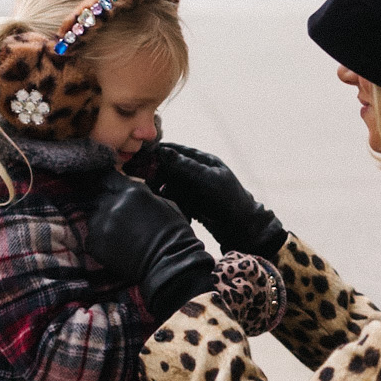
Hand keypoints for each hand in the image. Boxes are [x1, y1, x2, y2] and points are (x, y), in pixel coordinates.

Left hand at [86, 175, 216, 323]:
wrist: (170, 264)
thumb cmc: (175, 235)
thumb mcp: (166, 205)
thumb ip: (145, 196)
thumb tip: (137, 194)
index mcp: (133, 192)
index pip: (110, 178)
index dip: (109, 184)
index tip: (108, 188)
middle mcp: (113, 204)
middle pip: (101, 199)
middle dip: (108, 206)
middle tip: (120, 220)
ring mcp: (102, 224)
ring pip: (94, 219)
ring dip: (103, 224)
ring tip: (118, 237)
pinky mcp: (95, 244)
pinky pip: (91, 239)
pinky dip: (100, 243)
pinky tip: (114, 249)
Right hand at [149, 142, 285, 257]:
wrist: (243, 229)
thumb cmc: (229, 201)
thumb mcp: (206, 180)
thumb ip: (185, 166)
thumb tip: (163, 150)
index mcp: (205, 161)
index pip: (177, 151)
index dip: (159, 152)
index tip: (140, 154)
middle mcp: (200, 173)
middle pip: (172, 167)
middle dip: (156, 170)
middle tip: (138, 174)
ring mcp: (197, 189)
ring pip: (172, 183)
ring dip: (161, 185)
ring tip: (148, 189)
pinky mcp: (195, 204)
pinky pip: (177, 197)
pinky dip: (169, 198)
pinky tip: (161, 201)